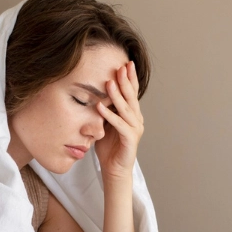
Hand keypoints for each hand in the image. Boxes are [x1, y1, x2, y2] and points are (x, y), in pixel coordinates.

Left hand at [94, 60, 143, 182]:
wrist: (114, 169)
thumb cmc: (109, 147)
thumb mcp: (105, 123)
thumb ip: (105, 109)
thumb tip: (94, 93)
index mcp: (132, 114)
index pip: (132, 92)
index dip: (129, 78)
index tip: (125, 63)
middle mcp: (136, 120)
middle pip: (132, 97)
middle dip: (126, 81)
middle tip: (121, 66)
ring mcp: (135, 129)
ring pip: (126, 109)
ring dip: (117, 95)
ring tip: (109, 83)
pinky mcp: (130, 140)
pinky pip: (119, 125)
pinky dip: (109, 115)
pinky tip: (100, 106)